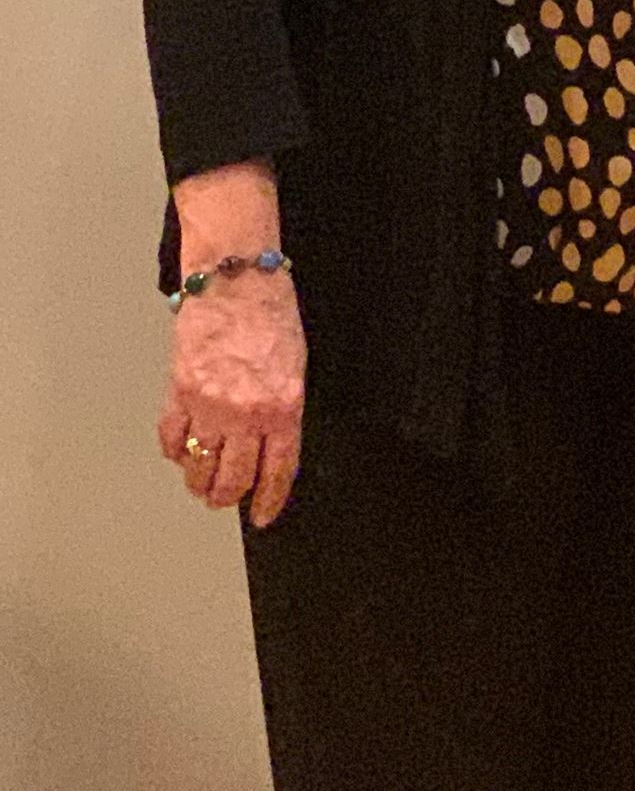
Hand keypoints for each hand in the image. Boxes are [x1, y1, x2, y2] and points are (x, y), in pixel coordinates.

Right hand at [158, 268, 306, 525]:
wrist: (238, 283)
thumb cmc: (272, 316)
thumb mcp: (296, 367)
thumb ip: (284, 409)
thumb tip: (273, 445)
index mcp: (283, 407)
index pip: (277, 471)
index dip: (268, 500)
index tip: (263, 516)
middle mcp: (246, 414)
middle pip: (233, 479)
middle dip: (228, 497)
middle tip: (225, 499)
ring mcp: (209, 406)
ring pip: (199, 468)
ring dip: (200, 482)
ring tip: (203, 483)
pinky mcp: (179, 394)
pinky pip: (171, 440)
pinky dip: (175, 452)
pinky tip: (182, 452)